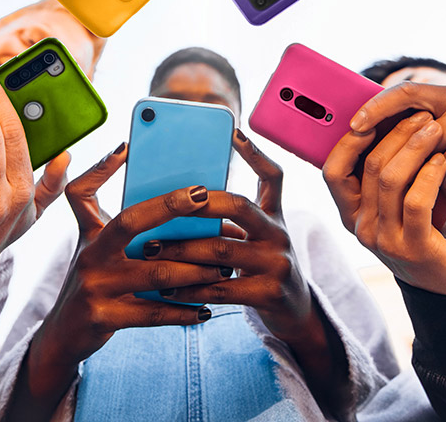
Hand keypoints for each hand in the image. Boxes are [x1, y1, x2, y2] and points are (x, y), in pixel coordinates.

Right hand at [14, 145, 227, 419]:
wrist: (63, 337)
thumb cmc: (94, 281)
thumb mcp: (94, 246)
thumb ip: (118, 219)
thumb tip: (147, 174)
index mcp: (90, 234)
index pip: (84, 193)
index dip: (102, 168)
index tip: (130, 148)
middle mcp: (90, 256)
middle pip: (130, 221)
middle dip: (169, 207)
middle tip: (205, 198)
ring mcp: (95, 288)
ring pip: (155, 273)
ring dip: (194, 269)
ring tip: (223, 266)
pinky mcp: (104, 319)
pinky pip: (153, 313)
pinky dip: (183, 311)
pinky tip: (207, 309)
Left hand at [146, 132, 348, 417]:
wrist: (296, 313)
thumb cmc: (261, 267)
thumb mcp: (256, 237)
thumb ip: (231, 220)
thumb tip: (177, 202)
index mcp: (274, 215)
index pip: (272, 176)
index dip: (255, 153)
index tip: (233, 131)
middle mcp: (279, 234)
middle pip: (238, 207)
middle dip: (198, 204)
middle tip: (166, 205)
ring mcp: (277, 264)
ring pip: (220, 251)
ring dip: (180, 250)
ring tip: (150, 249)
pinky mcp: (270, 294)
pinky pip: (221, 289)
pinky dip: (190, 288)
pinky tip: (166, 289)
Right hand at [325, 112, 445, 295]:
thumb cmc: (423, 229)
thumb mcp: (394, 203)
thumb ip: (382, 174)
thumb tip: (381, 120)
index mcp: (349, 213)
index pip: (332, 171)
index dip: (349, 142)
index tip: (374, 116)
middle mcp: (360, 227)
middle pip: (369, 167)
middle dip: (396, 134)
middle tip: (421, 116)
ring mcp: (384, 240)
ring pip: (390, 180)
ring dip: (415, 148)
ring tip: (435, 130)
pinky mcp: (414, 249)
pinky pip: (415, 202)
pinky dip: (429, 174)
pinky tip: (442, 160)